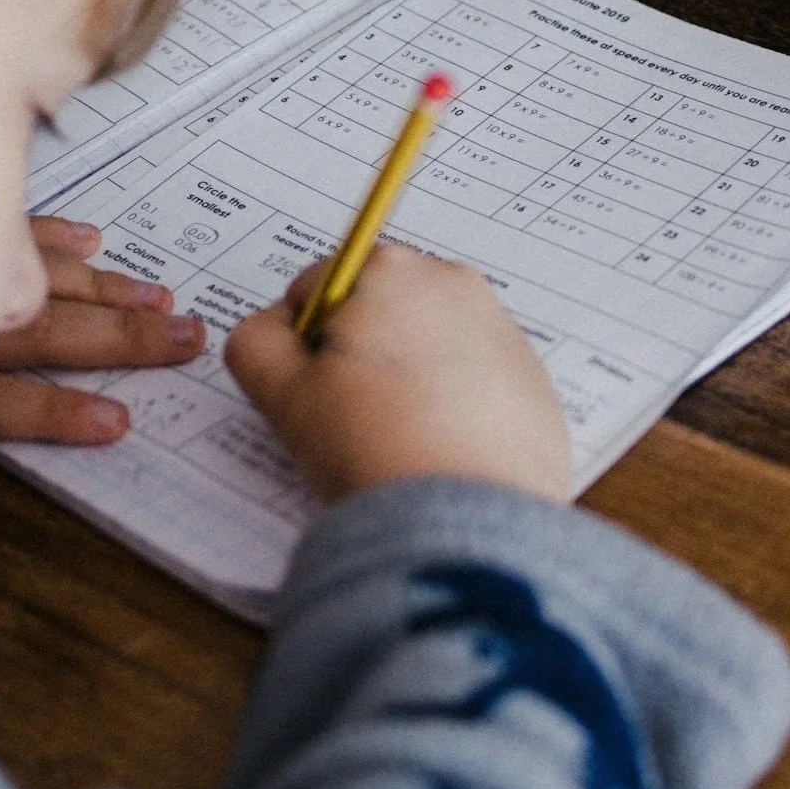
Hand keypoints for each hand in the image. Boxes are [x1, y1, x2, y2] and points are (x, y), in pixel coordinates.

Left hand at [0, 218, 202, 443]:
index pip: (6, 402)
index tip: (118, 421)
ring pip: (39, 278)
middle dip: (120, 336)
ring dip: (102, 289)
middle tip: (186, 338)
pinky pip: (7, 230)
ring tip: (157, 298)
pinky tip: (87, 240)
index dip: (59, 411)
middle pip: (46, 332)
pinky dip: (51, 234)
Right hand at [225, 242, 570, 502]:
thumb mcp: (280, 392)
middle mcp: (453, 282)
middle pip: (378, 309)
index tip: (316, 392)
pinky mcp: (533, 380)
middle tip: (354, 416)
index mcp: (389, 268)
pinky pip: (474, 379)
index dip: (303, 344)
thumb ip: (255, 340)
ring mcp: (502, 330)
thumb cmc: (368, 445)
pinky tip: (439, 451)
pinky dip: (453, 405)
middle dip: (360, 352)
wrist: (465, 520)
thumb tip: (275, 326)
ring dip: (406, 377)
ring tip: (399, 438)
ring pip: (426, 344)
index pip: (316, 289)